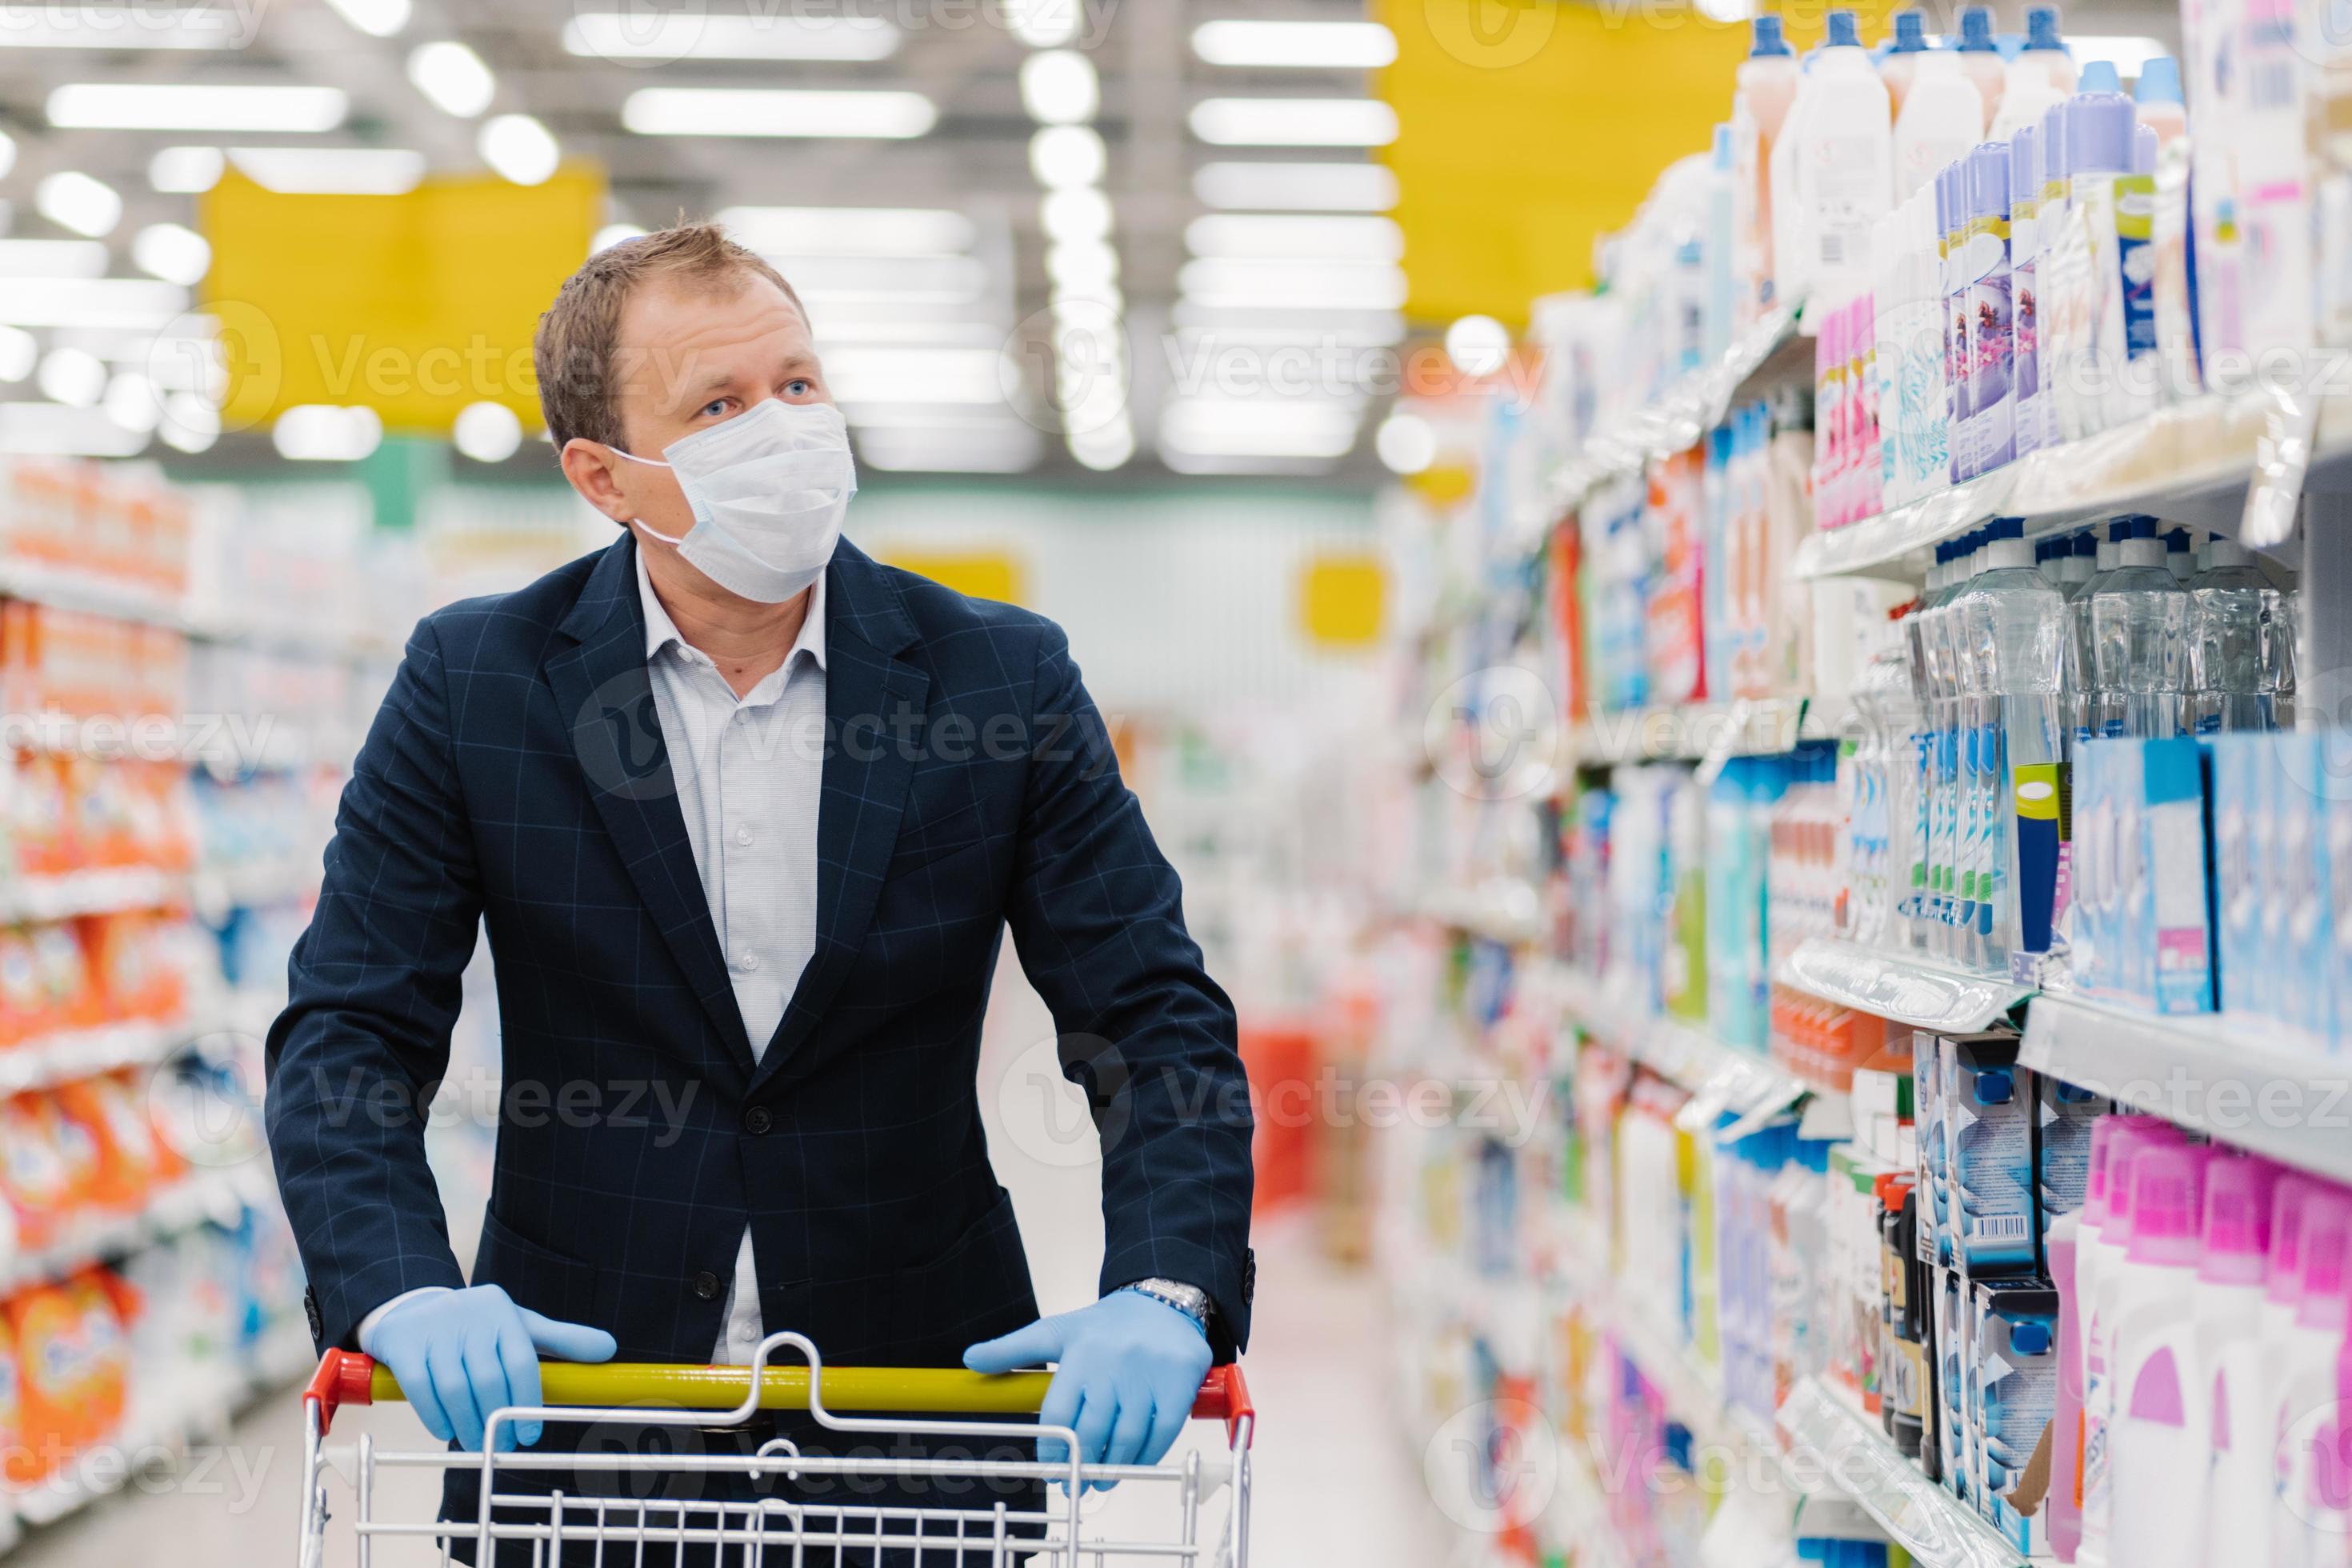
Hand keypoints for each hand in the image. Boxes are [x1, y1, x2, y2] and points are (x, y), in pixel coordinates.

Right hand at [362, 1285, 616, 1450]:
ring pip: (455, 1387)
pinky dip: (434, 1415)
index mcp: (503, 1313)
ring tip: (475, 1445)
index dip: (527, 1402)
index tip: (529, 1436)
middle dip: (496, 1420)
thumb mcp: (518, 1326)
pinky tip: (445, 1431)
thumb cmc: (476, 1326)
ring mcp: (435, 1329)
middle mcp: (471, 1317)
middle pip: (489, 1379)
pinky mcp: (404, 1344)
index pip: (522, 1361)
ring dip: (467, 1424)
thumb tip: (610, 1348)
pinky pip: (420, 1387)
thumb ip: (561, 1340)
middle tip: (500, 1448)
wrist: (413, 1306)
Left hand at [963, 1289, 1211, 1488]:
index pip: (1059, 1414)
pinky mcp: (1179, 1383)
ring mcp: (1149, 1375)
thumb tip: (971, 1360)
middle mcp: (1114, 1363)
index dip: (1051, 1449)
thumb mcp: (1057, 1331)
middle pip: (1093, 1430)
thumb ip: (1013, 1349)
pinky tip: (1134, 1466)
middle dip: (1081, 1466)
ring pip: (1128, 1436)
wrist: (1163, 1302)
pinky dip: (1147, 1457)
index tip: (1049, 1469)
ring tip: (1100, 1482)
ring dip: (1113, 1468)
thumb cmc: (1106, 1326)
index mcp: (1081, 1352)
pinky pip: (1163, 1432)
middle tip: (1073, 1486)